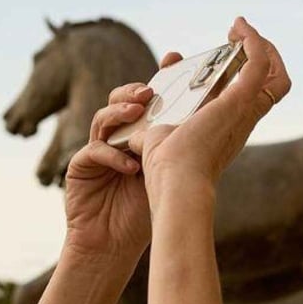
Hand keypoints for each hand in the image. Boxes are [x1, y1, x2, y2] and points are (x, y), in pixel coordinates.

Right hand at [62, 57, 179, 261]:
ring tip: (136, 114)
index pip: (149, 100)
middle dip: (133, 91)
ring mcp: (97, 150)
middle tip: (148, 91)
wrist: (114, 246)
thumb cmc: (144, 211)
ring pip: (103, 119)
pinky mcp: (80, 167)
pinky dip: (112, 155)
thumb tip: (222, 114)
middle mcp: (117, 138)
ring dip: (120, 113)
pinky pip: (93, 151)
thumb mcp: (169, 174)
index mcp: (140, 136)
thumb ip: (183, 146)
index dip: (159, 78)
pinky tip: (130, 165)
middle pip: (121, 101)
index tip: (173, 58)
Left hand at [128, 17, 291, 196]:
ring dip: (260, 44)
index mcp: (229, 127)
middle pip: (275, 83)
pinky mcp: (238, 101)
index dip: (249, 74)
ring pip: (274, 73)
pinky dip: (252, 42)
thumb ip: (153, 132)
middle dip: (263, 54)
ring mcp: (244, 110)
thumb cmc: (167, 169)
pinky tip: (238, 27)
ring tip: (239, 27)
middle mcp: (244, 119)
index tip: (228, 51)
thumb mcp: (162, 140)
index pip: (256, 97)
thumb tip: (132, 134)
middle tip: (238, 36)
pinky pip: (257, 64)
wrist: (176, 181)